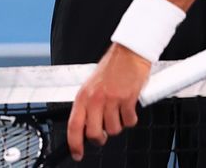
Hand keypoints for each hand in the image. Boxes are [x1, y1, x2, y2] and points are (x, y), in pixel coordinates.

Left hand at [67, 43, 151, 160]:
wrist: (129, 52)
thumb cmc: (112, 67)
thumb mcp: (92, 85)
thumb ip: (88, 105)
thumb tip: (87, 125)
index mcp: (83, 96)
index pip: (74, 126)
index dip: (75, 144)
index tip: (78, 153)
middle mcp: (96, 99)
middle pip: (94, 133)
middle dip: (101, 137)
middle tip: (105, 133)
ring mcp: (112, 100)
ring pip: (114, 129)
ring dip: (118, 125)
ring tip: (119, 112)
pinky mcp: (128, 99)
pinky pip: (129, 121)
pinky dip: (131, 118)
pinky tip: (129, 108)